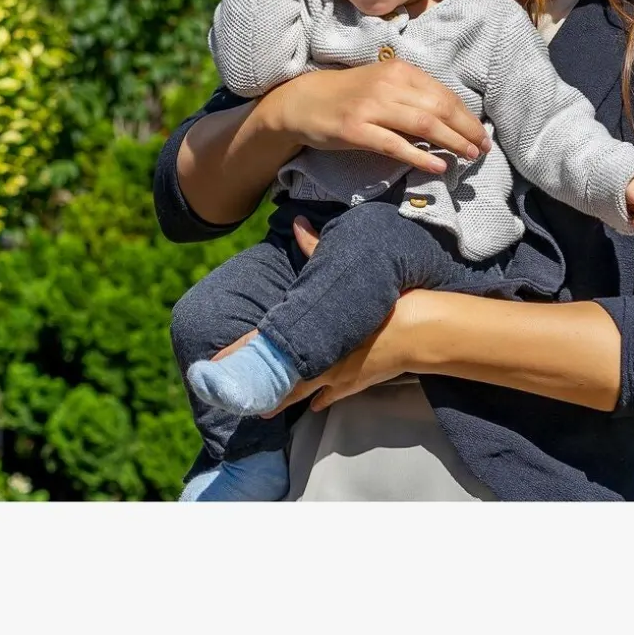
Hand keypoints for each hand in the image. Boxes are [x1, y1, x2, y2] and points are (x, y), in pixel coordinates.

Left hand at [211, 218, 421, 414]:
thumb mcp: (348, 272)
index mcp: (309, 333)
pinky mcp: (355, 383)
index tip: (213, 366)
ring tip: (261, 411)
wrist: (420, 333)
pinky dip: (322, 399)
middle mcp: (316, 360)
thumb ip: (316, 248)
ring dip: (281, 401)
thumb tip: (296, 222)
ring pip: (299, 393)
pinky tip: (315, 407)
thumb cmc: (385, 300)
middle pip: (276, 378)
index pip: (263, 343)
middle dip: (253, 387)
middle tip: (230, 398)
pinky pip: (332, 394)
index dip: (236, 353)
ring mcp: (335, 376)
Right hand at [267, 58, 492, 177]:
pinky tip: (438, 166)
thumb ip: (414, 95)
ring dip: (452, 143)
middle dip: (466, 130)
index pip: (444, 94)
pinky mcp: (356, 130)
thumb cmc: (349, 94)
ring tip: (469, 157)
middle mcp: (388, 85)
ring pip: (423, 125)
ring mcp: (371, 107)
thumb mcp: (384, 84)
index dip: (467, 116)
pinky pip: (395, 145)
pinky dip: (420, 156)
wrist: (304, 100)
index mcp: (400, 71)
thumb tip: (451, 117)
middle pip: (439, 109)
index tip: (482, 133)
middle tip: (482, 149)